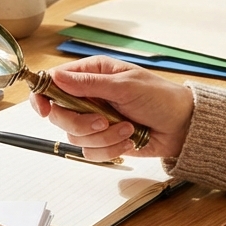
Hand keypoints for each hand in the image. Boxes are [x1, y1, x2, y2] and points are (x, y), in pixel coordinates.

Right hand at [31, 55, 193, 161]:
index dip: (42, 96)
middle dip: (80, 122)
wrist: (182, 126)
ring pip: (74, 135)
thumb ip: (89, 84)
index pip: (53, 82)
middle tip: (102, 121)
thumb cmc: (160, 98)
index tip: (43, 109)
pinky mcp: (103, 140)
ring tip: (128, 129)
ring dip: (103, 137)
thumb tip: (57, 77)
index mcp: (91, 74)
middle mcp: (88, 96)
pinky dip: (110, 148)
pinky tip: (129, 140)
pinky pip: (90, 151)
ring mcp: (94, 120)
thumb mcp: (125, 85)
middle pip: (58, 114)